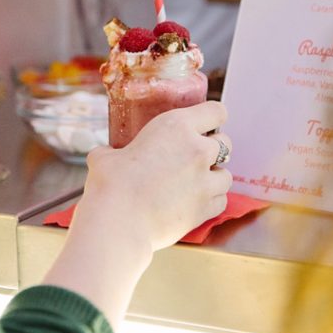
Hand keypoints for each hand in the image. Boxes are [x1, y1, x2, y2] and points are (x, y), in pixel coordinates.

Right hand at [77, 101, 232, 252]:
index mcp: (176, 126)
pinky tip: (195, 201)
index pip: (216, 111)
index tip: (205, 124)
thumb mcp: (106, 156)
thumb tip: (107, 154)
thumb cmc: (111, 184)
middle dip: (213, 148)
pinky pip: (221, 200)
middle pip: (225, 142)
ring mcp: (205, 181)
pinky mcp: (205, 209)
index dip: (212, 117)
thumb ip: (113, 151)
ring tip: (195, 182)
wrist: (119, 221)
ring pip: (226, 174)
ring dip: (214, 176)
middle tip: (194, 156)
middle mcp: (197, 150)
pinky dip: (212, 200)